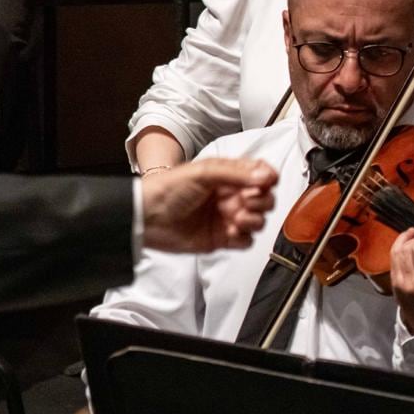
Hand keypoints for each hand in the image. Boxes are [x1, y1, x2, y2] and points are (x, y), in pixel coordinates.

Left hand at [141, 158, 277, 252]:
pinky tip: (230, 232)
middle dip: (262, 201)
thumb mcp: (201, 173)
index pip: (259, 175)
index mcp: (226, 176)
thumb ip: (234, 173)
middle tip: (246, 201)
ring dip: (254, 220)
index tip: (265, 183)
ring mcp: (226, 218)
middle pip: (264, 199)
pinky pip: (245, 241)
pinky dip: (243, 237)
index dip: (267, 179)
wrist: (146, 217)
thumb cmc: (166, 189)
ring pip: (258, 221)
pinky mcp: (221, 238)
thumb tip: (264, 177)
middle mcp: (229, 196)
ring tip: (237, 218)